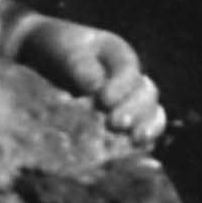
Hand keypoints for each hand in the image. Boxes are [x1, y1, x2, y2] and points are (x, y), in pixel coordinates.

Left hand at [19, 17, 165, 146]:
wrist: (48, 59)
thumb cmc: (59, 51)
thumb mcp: (66, 51)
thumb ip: (79, 65)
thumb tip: (94, 86)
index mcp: (120, 58)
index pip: (129, 72)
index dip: (120, 87)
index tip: (103, 100)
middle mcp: (131, 82)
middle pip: (147, 95)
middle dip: (135, 110)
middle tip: (115, 123)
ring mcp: (130, 103)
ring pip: (153, 114)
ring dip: (147, 127)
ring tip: (136, 140)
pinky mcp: (122, 123)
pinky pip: (141, 132)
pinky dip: (141, 141)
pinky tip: (134, 151)